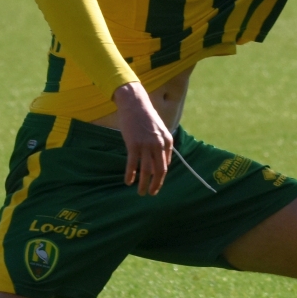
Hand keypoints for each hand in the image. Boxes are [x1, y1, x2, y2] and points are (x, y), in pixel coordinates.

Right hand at [114, 81, 173, 195]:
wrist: (135, 104)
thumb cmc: (146, 117)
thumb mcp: (160, 131)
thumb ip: (163, 146)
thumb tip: (163, 164)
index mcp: (167, 141)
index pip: (165, 165)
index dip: (160, 177)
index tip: (155, 184)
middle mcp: (159, 144)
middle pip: (159, 170)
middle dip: (156, 184)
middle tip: (151, 193)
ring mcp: (146, 145)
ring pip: (146, 170)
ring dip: (143, 184)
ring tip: (140, 192)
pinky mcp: (133, 144)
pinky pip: (133, 164)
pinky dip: (130, 175)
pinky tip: (128, 182)